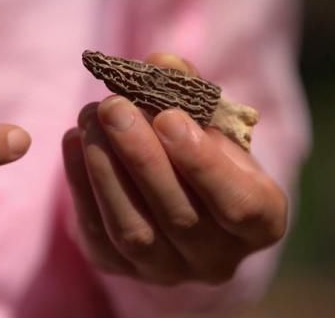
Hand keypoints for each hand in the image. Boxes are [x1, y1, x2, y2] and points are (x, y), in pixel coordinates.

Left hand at [62, 55, 286, 284]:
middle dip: (141, 157)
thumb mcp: (211, 120)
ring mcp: (168, 272)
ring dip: (106, 170)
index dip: (204, 164)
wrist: (176, 191)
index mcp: (260, 222)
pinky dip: (82, 185)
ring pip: (133, 231)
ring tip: (90, 117)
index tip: (169, 117)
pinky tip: (74, 141)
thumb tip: (161, 64)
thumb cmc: (203, 148)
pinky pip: (98, 233)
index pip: (240, 206)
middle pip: (179, 217)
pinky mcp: (122, 269)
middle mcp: (217, 259)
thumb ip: (191, 91)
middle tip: (113, 106)